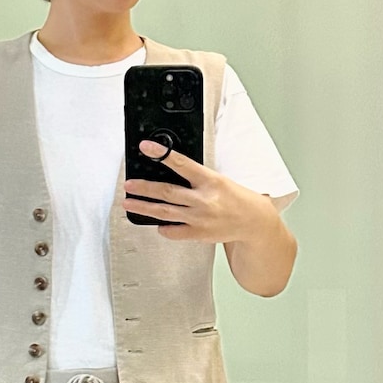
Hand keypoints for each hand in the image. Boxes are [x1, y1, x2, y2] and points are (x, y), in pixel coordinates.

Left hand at [124, 139, 274, 242]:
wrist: (252, 222)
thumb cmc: (236, 198)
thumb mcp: (219, 180)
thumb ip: (196, 178)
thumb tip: (171, 172)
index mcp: (210, 180)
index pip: (181, 164)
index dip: (161, 154)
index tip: (146, 148)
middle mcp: (203, 200)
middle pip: (166, 192)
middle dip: (144, 188)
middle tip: (129, 185)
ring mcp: (199, 219)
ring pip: (164, 212)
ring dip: (144, 207)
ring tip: (129, 203)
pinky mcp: (198, 234)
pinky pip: (173, 232)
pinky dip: (163, 227)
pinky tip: (156, 223)